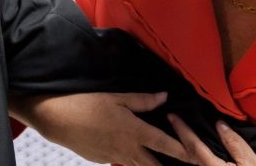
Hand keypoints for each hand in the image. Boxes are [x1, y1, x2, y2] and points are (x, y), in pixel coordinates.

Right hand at [9, 92, 194, 165]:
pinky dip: (131, 161)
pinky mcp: (101, 160)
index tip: (196, 156)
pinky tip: (133, 156)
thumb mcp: (117, 97)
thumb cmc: (88, 103)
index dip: (183, 151)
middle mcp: (127, 149)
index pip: (165, 145)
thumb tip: (164, 97)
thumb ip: (143, 100)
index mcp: (134, 131)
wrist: (58, 119)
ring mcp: (114, 157)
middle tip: (185, 165)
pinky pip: (121, 162)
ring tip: (160, 164)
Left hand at [168, 114, 255, 165]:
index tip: (171, 116)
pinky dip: (193, 157)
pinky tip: (191, 150)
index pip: (193, 147)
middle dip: (177, 139)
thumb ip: (234, 143)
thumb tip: (219, 123)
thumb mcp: (251, 162)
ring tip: (177, 134)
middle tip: (169, 121)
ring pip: (192, 163)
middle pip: (187, 156)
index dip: (182, 130)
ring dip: (183, 149)